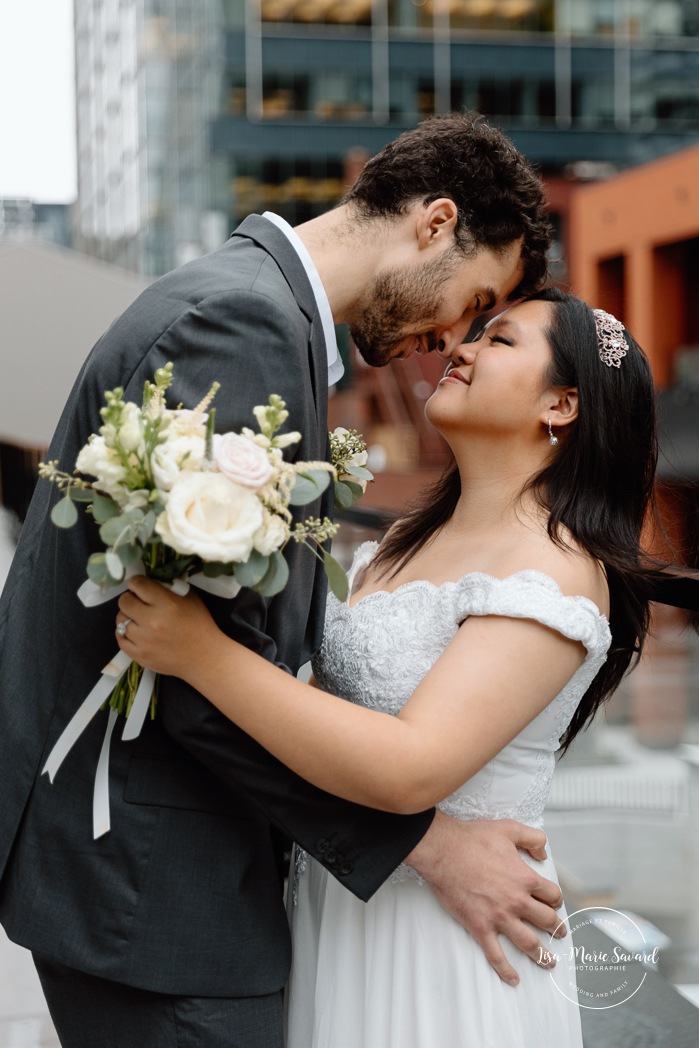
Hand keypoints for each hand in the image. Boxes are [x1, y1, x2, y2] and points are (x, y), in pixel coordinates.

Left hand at [115, 577, 216, 677]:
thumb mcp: (191, 598)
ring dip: (127, 616)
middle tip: (137, 602)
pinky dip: (124, 633)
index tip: (139, 586)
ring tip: (138, 618)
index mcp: (167, 604)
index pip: (138, 584)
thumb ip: (170, 588)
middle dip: (129, 598)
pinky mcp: (139, 655)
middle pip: (124, 601)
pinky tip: (134, 631)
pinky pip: (120, 639)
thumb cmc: (200, 624)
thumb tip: (150, 582)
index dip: (136, 582)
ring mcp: (144, 640)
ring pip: (120, 620)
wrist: (204, 657)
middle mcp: (152, 621)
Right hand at [405, 813, 564, 985]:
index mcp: (525, 878)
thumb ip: (533, 838)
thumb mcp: (509, 828)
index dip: (555, 899)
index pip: (552, 895)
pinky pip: (496, 955)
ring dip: (542, 955)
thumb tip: (544, 854)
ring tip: (549, 961)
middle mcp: (517, 901)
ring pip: (529, 943)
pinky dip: (506, 970)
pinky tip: (514, 979)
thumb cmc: (473, 838)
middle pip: (546, 921)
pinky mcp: (480, 927)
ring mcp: (499, 917)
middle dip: (556, 928)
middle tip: (559, 933)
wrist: (443, 850)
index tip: (553, 902)